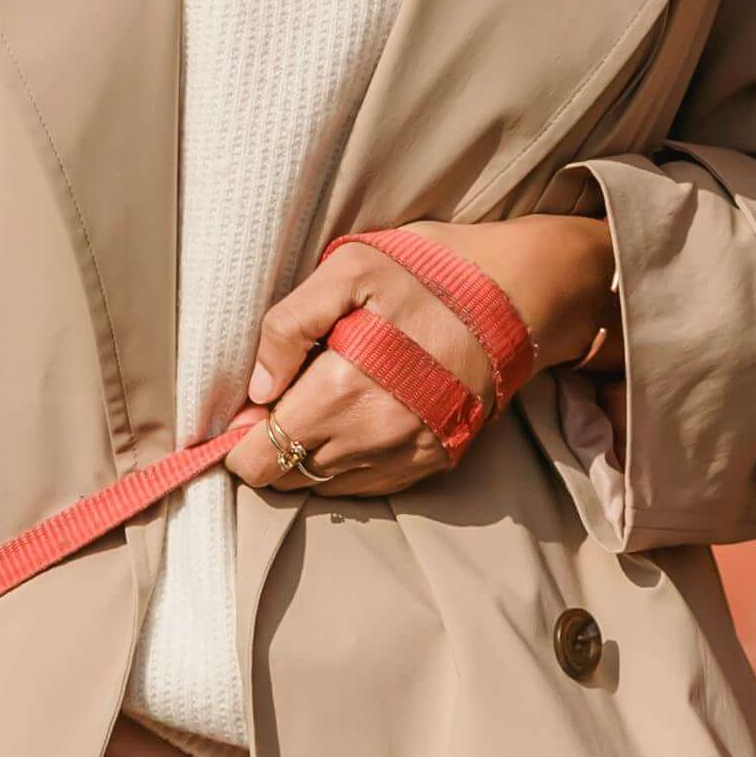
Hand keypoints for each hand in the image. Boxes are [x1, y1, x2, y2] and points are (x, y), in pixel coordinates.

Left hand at [230, 212, 617, 500]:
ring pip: (324, 486)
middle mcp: (374, 439)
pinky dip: (347, 461)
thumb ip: (288, 326)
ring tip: (321, 400)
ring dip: (309, 454)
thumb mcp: (347, 270)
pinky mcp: (433, 462)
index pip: (262, 458)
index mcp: (343, 392)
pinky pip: (367, 485)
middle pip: (287, 477)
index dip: (239, 438)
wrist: (516, 295)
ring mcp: (407, 457)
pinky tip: (353, 415)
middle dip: (270, 446)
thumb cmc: (425, 273)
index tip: (248, 407)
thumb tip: (258, 390)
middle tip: (281, 398)